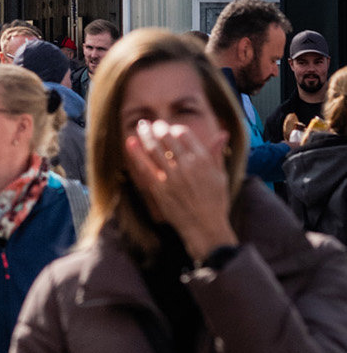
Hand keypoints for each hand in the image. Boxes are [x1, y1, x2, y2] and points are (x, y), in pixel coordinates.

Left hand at [123, 118, 234, 263]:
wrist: (205, 228)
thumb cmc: (215, 202)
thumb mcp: (220, 176)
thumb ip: (217, 154)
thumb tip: (222, 133)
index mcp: (203, 160)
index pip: (184, 135)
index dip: (176, 129)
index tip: (172, 129)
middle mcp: (186, 165)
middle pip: (167, 138)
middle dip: (159, 128)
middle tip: (154, 124)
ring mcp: (171, 177)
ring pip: (154, 148)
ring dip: (146, 134)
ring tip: (141, 125)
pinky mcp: (159, 188)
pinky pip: (145, 166)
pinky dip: (136, 152)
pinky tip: (130, 141)